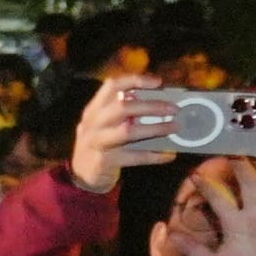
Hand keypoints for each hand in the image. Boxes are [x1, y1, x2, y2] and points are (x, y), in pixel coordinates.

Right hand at [69, 76, 180, 190]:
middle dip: (152, 106)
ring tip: (175, 127)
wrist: (81, 175)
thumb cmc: (100, 144)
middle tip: (174, 108)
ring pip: (128, 131)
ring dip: (155, 128)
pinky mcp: (104, 161)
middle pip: (123, 107)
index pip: (112, 86)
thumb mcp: (103, 124)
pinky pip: (134, 157)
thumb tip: (158, 102)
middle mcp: (93, 123)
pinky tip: (169, 154)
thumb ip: (122, 112)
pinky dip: (154, 155)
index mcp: (94, 108)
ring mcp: (96, 142)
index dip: (135, 80)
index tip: (158, 82)